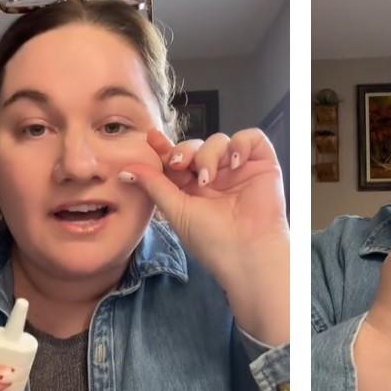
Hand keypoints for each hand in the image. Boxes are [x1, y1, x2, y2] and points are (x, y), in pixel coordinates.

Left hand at [119, 129, 289, 344]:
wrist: (248, 252)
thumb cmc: (213, 240)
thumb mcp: (176, 211)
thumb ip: (154, 185)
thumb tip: (126, 169)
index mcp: (194, 188)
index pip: (178, 160)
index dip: (165, 147)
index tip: (151, 138)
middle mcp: (217, 177)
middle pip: (197, 146)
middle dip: (185, 151)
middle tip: (181, 166)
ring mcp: (240, 170)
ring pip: (220, 140)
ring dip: (209, 153)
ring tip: (210, 177)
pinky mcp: (264, 164)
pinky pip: (252, 138)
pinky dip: (241, 143)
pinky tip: (235, 162)